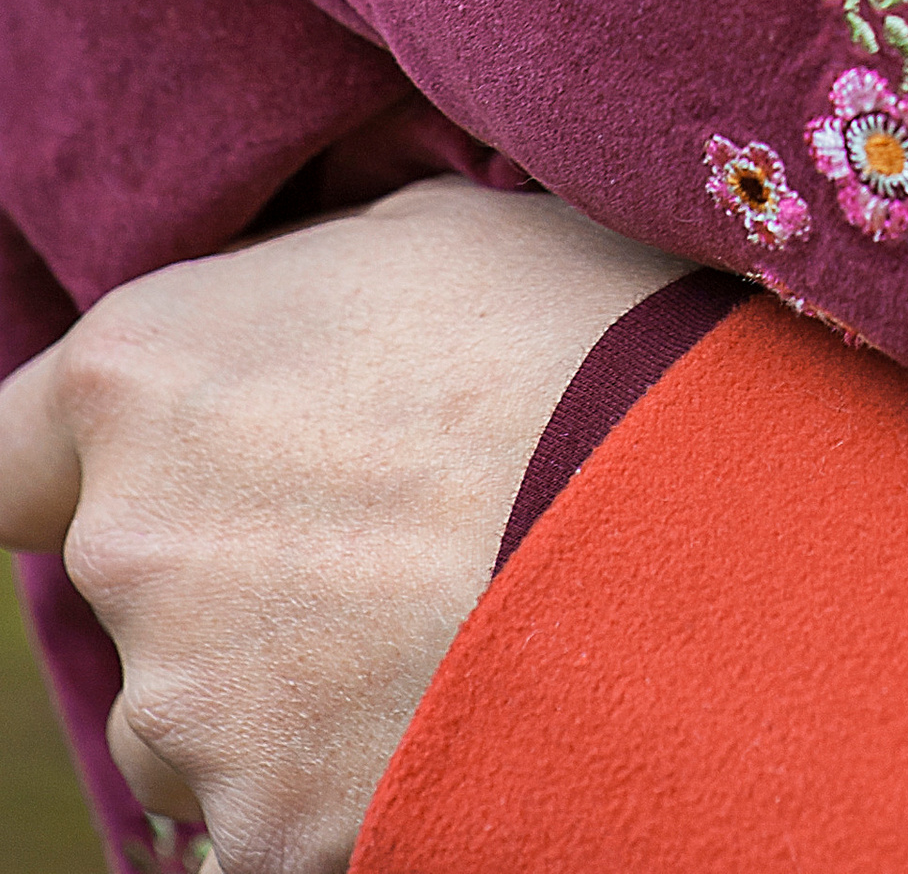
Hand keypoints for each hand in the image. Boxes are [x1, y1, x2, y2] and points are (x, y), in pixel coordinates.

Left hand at [0, 180, 686, 873]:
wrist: (697, 527)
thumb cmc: (583, 339)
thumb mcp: (438, 236)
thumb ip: (311, 291)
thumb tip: (302, 325)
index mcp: (145, 370)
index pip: (3, 448)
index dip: (78, 464)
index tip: (166, 471)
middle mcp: (131, 537)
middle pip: (129, 583)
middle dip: (231, 571)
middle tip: (387, 538)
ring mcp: (187, 702)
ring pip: (191, 717)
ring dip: (275, 689)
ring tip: (435, 631)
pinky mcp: (262, 829)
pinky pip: (272, 814)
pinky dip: (344, 781)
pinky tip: (453, 709)